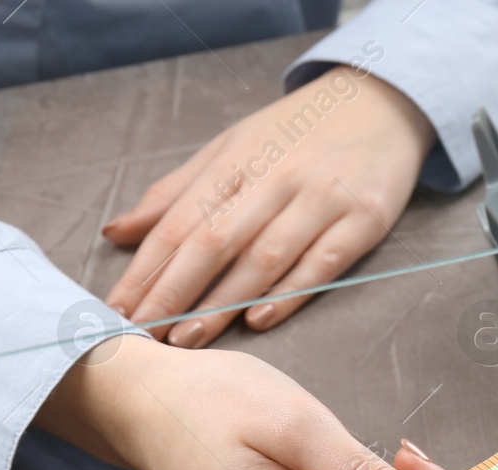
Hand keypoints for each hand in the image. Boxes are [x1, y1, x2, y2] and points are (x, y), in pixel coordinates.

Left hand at [101, 66, 434, 348]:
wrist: (381, 103)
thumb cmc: (294, 134)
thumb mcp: (230, 148)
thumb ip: (175, 193)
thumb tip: (116, 233)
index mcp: (236, 159)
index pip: (179, 222)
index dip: (145, 269)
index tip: (117, 310)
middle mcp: (276, 177)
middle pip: (214, 242)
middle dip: (174, 292)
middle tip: (143, 334)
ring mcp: (321, 199)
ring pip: (264, 258)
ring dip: (222, 303)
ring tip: (187, 339)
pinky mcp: (363, 220)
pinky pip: (322, 264)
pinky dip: (289, 294)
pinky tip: (258, 321)